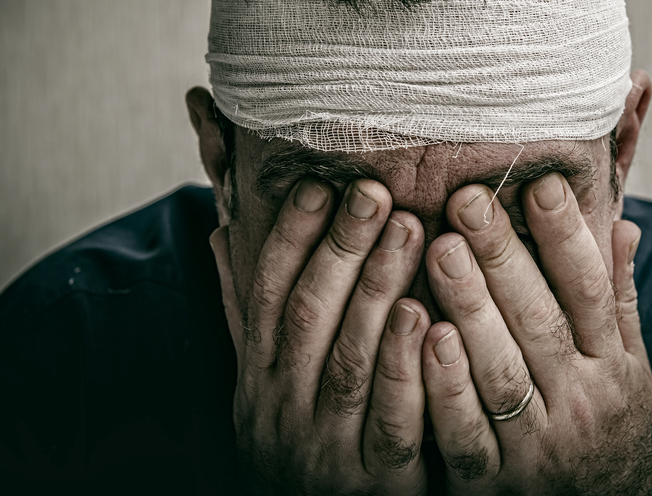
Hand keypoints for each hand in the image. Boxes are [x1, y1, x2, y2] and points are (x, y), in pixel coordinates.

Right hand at [210, 179, 430, 494]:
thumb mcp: (265, 383)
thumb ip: (252, 313)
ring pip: (351, 359)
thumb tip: (223, 233)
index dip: (290, 239)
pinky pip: (393, 422)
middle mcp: (284, 407)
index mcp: (260, 377)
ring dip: (378, 290)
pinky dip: (408, 371)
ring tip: (408, 230)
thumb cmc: (301, 437)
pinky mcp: (378, 480)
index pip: (268, 296)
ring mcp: (328, 445)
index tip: (317, 185)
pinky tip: (427, 319)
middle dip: (341, 248)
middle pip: (310, 316)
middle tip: (374, 191)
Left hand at [421, 173, 651, 494]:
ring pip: (501, 371)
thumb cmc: (606, 423)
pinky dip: (444, 386)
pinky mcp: (491, 482)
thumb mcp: (628, 364)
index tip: (540, 184)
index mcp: (614, 368)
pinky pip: (464, 433)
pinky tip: (424, 335)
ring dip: (471, 307)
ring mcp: (536, 447)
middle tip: (469, 200)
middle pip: (541, 323)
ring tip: (440, 248)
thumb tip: (620, 221)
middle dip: (504, 257)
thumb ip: (618, 297)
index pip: (593, 293)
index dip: (567, 237)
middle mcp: (580, 405)